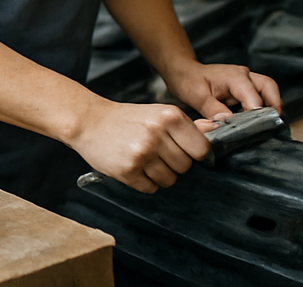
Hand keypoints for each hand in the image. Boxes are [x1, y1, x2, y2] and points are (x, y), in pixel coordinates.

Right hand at [67, 97, 210, 191]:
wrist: (87, 121)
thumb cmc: (124, 119)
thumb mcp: (156, 113)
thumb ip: (186, 126)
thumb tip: (216, 130)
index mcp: (168, 116)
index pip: (201, 149)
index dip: (192, 152)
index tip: (182, 149)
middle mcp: (156, 134)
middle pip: (185, 167)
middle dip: (172, 163)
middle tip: (154, 152)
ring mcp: (142, 153)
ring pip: (169, 180)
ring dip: (158, 175)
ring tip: (142, 159)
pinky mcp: (128, 170)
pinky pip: (150, 188)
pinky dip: (143, 182)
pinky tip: (132, 166)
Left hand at [163, 58, 281, 121]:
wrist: (184, 73)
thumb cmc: (189, 82)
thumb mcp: (196, 97)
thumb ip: (213, 109)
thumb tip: (227, 122)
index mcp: (234, 77)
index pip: (253, 96)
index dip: (256, 114)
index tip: (254, 130)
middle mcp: (245, 76)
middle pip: (269, 88)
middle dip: (273, 107)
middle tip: (269, 127)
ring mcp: (248, 81)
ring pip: (269, 92)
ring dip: (271, 108)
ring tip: (266, 127)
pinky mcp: (247, 88)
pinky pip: (263, 96)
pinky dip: (264, 108)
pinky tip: (258, 123)